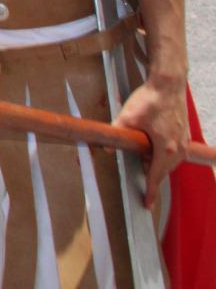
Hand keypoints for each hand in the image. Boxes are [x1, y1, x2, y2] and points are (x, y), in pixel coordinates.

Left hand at [115, 74, 188, 205]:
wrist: (168, 83)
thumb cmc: (150, 100)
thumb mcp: (127, 118)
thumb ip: (116, 133)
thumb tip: (105, 147)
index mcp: (166, 149)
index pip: (156, 176)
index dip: (150, 191)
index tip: (147, 205)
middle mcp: (179, 148)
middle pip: (163, 170)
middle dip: (151, 177)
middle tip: (142, 188)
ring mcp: (184, 141)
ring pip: (169, 162)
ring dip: (157, 164)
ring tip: (142, 160)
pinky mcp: (184, 134)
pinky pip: (174, 152)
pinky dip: (163, 155)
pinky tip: (152, 147)